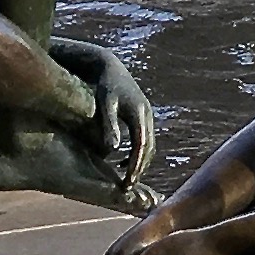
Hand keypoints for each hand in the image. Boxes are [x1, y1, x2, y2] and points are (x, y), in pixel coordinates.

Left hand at [52, 40, 155, 199]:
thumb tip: (112, 150)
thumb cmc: (105, 86)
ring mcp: (147, 116)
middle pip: (149, 148)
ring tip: (127, 179)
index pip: (141, 146)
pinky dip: (138, 154)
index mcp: (139, 114)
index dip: (135, 166)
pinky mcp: (143, 116)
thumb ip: (109, 126)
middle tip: (128, 187)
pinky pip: (145, 140)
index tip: (127, 183)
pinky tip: (123, 163)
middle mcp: (147, 115)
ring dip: (140, 163)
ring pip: (149, 146)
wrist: (110, 67)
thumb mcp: (105, 105)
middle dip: (140, 168)